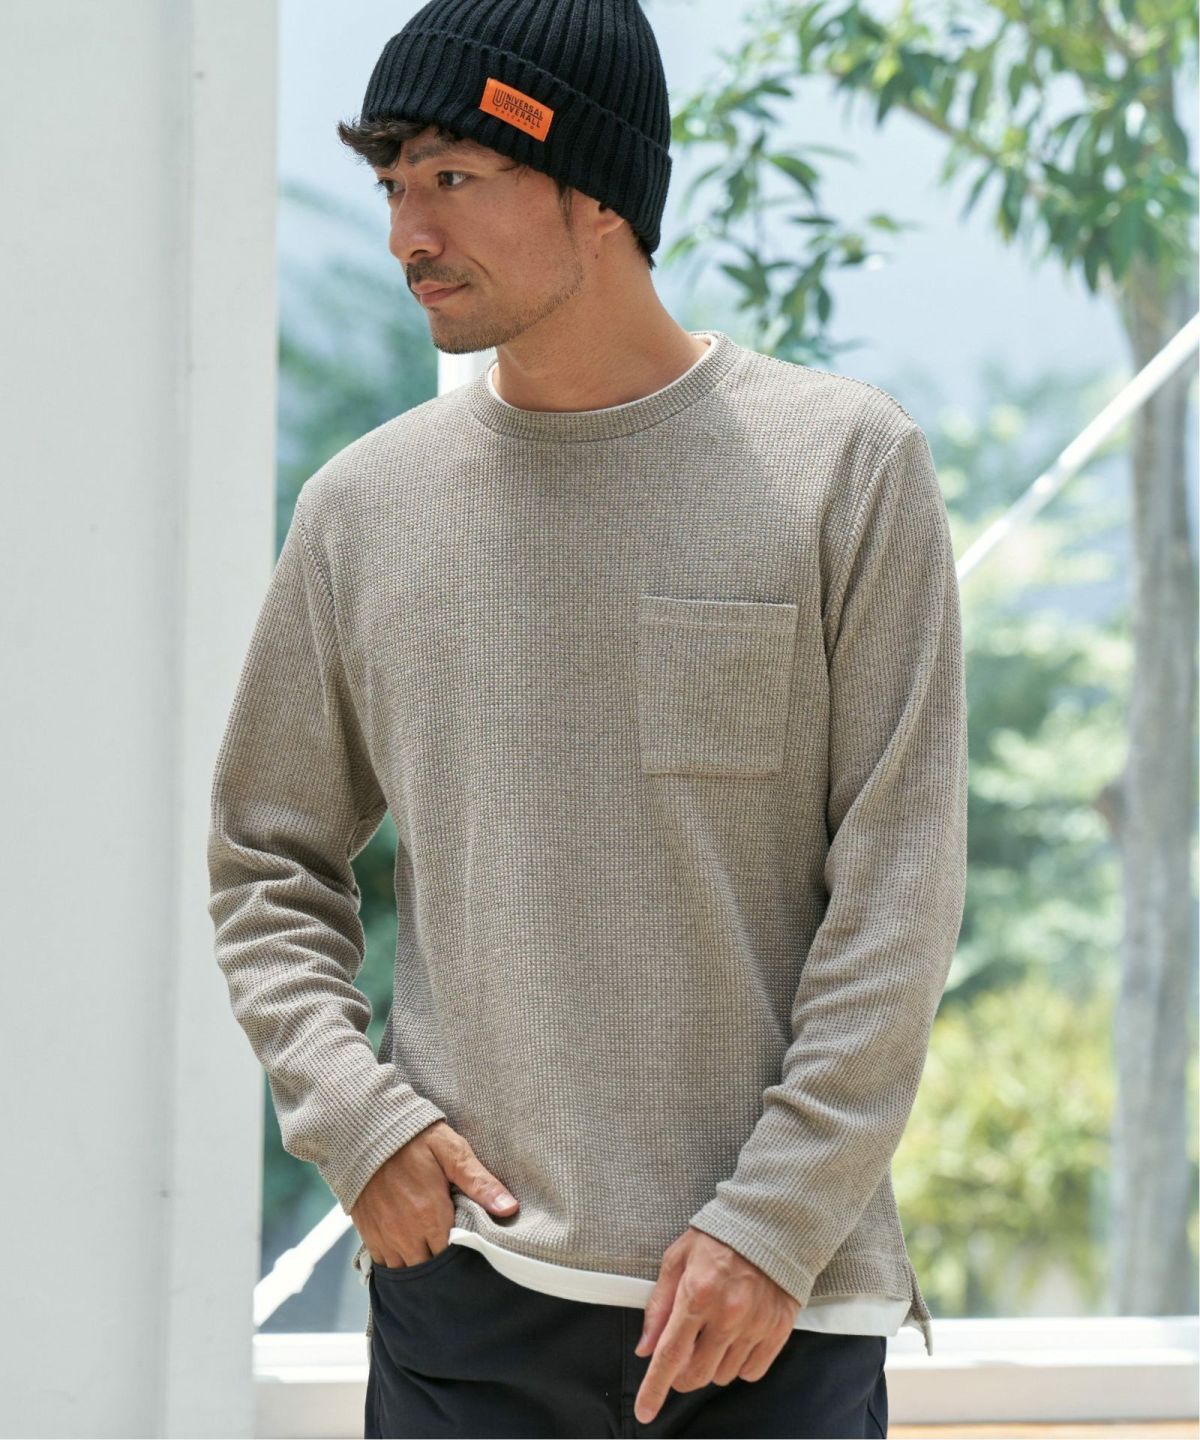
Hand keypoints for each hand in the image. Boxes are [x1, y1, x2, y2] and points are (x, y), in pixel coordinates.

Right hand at [350, 1119, 518, 1265]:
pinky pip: (383, 1263)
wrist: (368, 1130)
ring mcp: (384, 1236)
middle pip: (429, 1268)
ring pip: (405, 1270)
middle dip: (440, 1263)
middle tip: (450, 1246)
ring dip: (418, 1262)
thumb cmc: (415, 1139)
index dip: (460, 1254)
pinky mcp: (368, 1233)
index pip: (451, 1257)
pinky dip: (396, 1260)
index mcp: (430, 1217)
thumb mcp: (452, 1152)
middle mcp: (406, 1233)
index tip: (467, 1243)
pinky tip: (406, 1247)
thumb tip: (510, 1208)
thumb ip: (480, 1183)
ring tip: (429, 1248)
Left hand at [632, 1227, 800, 1424]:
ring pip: (722, 1375)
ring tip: (714, 1333)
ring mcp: (755, 1325)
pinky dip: (739, 1365)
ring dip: (710, 1365)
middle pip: (696, 1374)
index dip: (655, 1388)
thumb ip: (659, 1305)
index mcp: (697, 1294)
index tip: (645, 1411)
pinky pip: (752, 1372)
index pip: (670, 1355)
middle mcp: (727, 1314)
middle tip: (682, 1355)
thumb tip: (645, 1347)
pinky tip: (736, 1339)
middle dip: (681, 1375)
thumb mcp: (677, 1259)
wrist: (769, 1223)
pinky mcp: (778, 1330)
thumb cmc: (718, 1237)